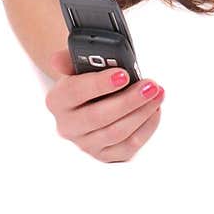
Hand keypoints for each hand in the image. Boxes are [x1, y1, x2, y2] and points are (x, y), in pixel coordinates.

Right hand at [45, 50, 165, 162]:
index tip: (123, 74)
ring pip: (116, 133)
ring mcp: (86, 144)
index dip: (99, 84)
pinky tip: (154, 110)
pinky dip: (146, 127)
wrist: (90, 97)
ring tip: (157, 93)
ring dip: (141, 112)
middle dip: (128, 100)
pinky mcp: (104, 155)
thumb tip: (58, 58)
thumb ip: (71, 58)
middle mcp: (68, 126)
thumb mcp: (78, 63)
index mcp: (57, 100)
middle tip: (149, 86)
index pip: (74, 92)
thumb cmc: (87, 77)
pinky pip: (128, 146)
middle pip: (98, 117)